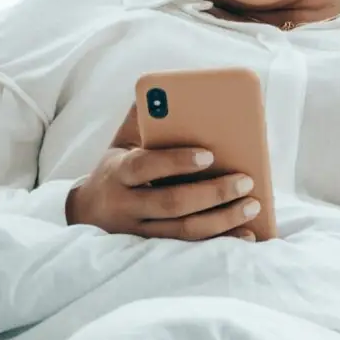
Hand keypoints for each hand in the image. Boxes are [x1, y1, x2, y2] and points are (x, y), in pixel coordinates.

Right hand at [64, 108, 261, 240]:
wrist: (86, 212)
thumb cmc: (115, 169)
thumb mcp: (121, 142)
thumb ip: (140, 119)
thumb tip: (164, 90)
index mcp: (119, 172)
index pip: (145, 166)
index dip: (176, 161)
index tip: (209, 154)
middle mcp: (127, 205)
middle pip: (172, 203)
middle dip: (213, 192)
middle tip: (245, 180)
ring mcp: (140, 231)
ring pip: (184, 230)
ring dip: (223, 219)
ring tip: (252, 204)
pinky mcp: (154, 249)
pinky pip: (191, 248)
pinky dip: (221, 241)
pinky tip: (247, 234)